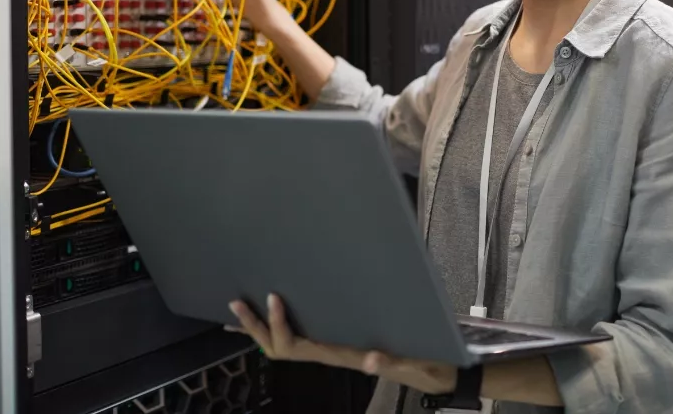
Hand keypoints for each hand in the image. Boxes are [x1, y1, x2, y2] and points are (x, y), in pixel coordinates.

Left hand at [227, 294, 456, 395]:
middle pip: (279, 348)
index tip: (274, 297)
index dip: (280, 324)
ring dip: (260, 329)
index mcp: (340, 355)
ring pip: (285, 346)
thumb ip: (392, 362)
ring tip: (242, 310)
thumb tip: (371, 361)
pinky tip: (273, 317)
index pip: (297, 345)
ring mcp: (331, 352)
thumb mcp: (412, 362)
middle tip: (237, 304)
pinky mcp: (338, 347)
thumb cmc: (423, 364)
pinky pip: (300, 340)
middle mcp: (330, 354)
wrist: (435, 374)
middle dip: (256, 327)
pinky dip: (280, 328)